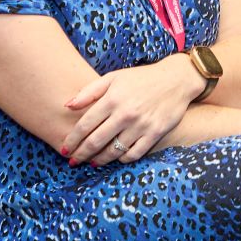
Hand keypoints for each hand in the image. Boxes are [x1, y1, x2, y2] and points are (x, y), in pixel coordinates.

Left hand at [61, 55, 205, 165]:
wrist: (175, 80)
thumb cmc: (140, 78)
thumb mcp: (113, 78)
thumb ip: (89, 92)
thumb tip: (67, 106)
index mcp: (112, 99)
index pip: (85, 125)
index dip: (72, 140)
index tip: (65, 149)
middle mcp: (125, 114)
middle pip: (96, 141)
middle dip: (81, 154)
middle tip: (73, 161)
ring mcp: (141, 125)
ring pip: (114, 151)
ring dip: (99, 160)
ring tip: (92, 162)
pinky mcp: (155, 133)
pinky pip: (134, 154)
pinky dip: (122, 159)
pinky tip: (116, 158)